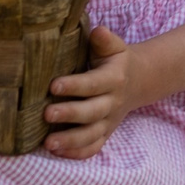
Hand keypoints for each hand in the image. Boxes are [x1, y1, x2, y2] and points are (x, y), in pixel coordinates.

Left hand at [42, 27, 135, 158]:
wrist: (138, 80)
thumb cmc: (115, 60)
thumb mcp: (114, 47)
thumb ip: (105, 40)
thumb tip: (98, 31)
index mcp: (114, 78)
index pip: (93, 84)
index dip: (75, 85)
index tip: (53, 86)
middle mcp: (113, 102)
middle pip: (92, 112)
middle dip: (70, 114)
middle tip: (46, 114)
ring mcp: (109, 121)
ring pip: (93, 135)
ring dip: (71, 141)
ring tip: (48, 143)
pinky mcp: (105, 133)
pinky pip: (94, 147)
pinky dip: (77, 153)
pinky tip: (56, 152)